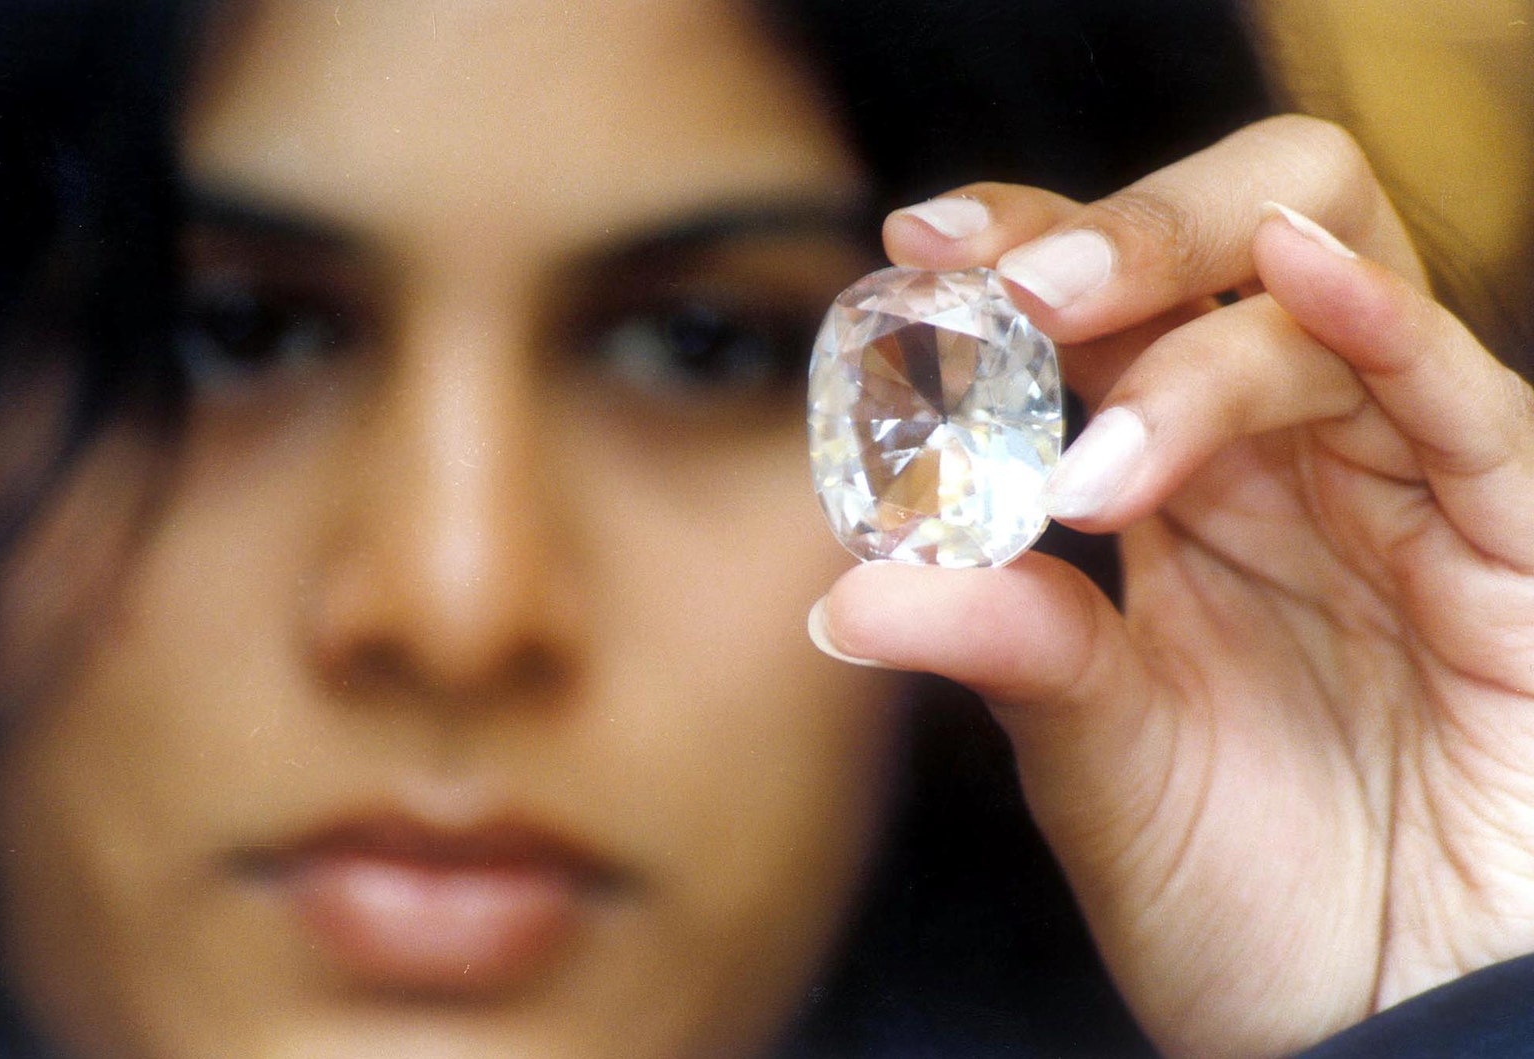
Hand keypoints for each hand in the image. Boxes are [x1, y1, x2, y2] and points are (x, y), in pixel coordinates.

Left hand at [811, 115, 1533, 1056]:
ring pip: (1326, 303)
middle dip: (1115, 235)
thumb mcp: (1099, 764)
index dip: (1024, 253)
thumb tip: (845, 595)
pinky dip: (1382, 327)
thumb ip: (1005, 651)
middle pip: (1229, 253)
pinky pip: (1462, 405)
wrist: (1376, 1029)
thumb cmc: (1243, 899)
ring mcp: (1404, 493)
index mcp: (1184, 489)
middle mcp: (1292, 464)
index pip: (1110, 314)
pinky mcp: (1512, 551)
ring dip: (1188, 300)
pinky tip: (1296, 274)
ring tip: (1057, 330)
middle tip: (997, 281)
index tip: (915, 247)